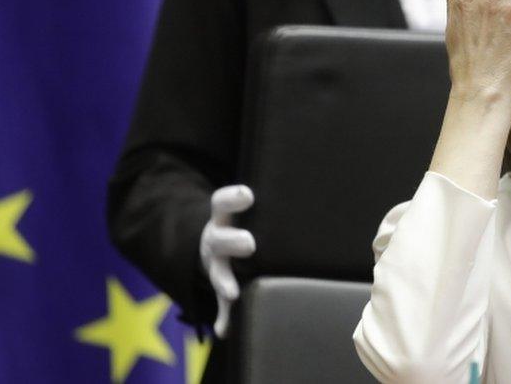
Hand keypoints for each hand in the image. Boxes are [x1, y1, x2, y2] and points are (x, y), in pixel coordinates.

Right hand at [200, 185, 255, 337]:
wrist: (212, 243)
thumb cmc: (239, 223)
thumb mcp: (239, 210)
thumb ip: (250, 202)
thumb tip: (299, 181)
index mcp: (222, 219)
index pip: (221, 203)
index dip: (232, 198)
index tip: (248, 195)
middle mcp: (216, 240)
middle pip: (220, 239)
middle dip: (233, 241)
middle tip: (250, 243)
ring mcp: (215, 265)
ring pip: (217, 272)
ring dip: (224, 282)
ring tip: (231, 293)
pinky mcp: (219, 286)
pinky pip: (219, 304)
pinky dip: (223, 317)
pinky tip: (224, 330)